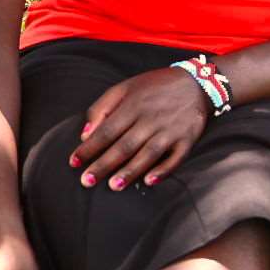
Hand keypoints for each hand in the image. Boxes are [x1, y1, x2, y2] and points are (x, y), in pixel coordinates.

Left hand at [73, 67, 212, 190]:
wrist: (195, 83)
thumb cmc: (154, 87)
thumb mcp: (124, 88)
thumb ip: (101, 108)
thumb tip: (85, 133)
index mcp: (132, 106)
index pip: (106, 131)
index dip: (89, 148)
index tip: (74, 162)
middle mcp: (150, 119)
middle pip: (124, 146)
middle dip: (104, 165)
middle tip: (87, 181)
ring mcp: (170, 131)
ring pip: (147, 154)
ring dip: (130, 171)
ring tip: (113, 186)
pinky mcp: (187, 140)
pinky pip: (175, 159)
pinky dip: (163, 171)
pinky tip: (149, 181)